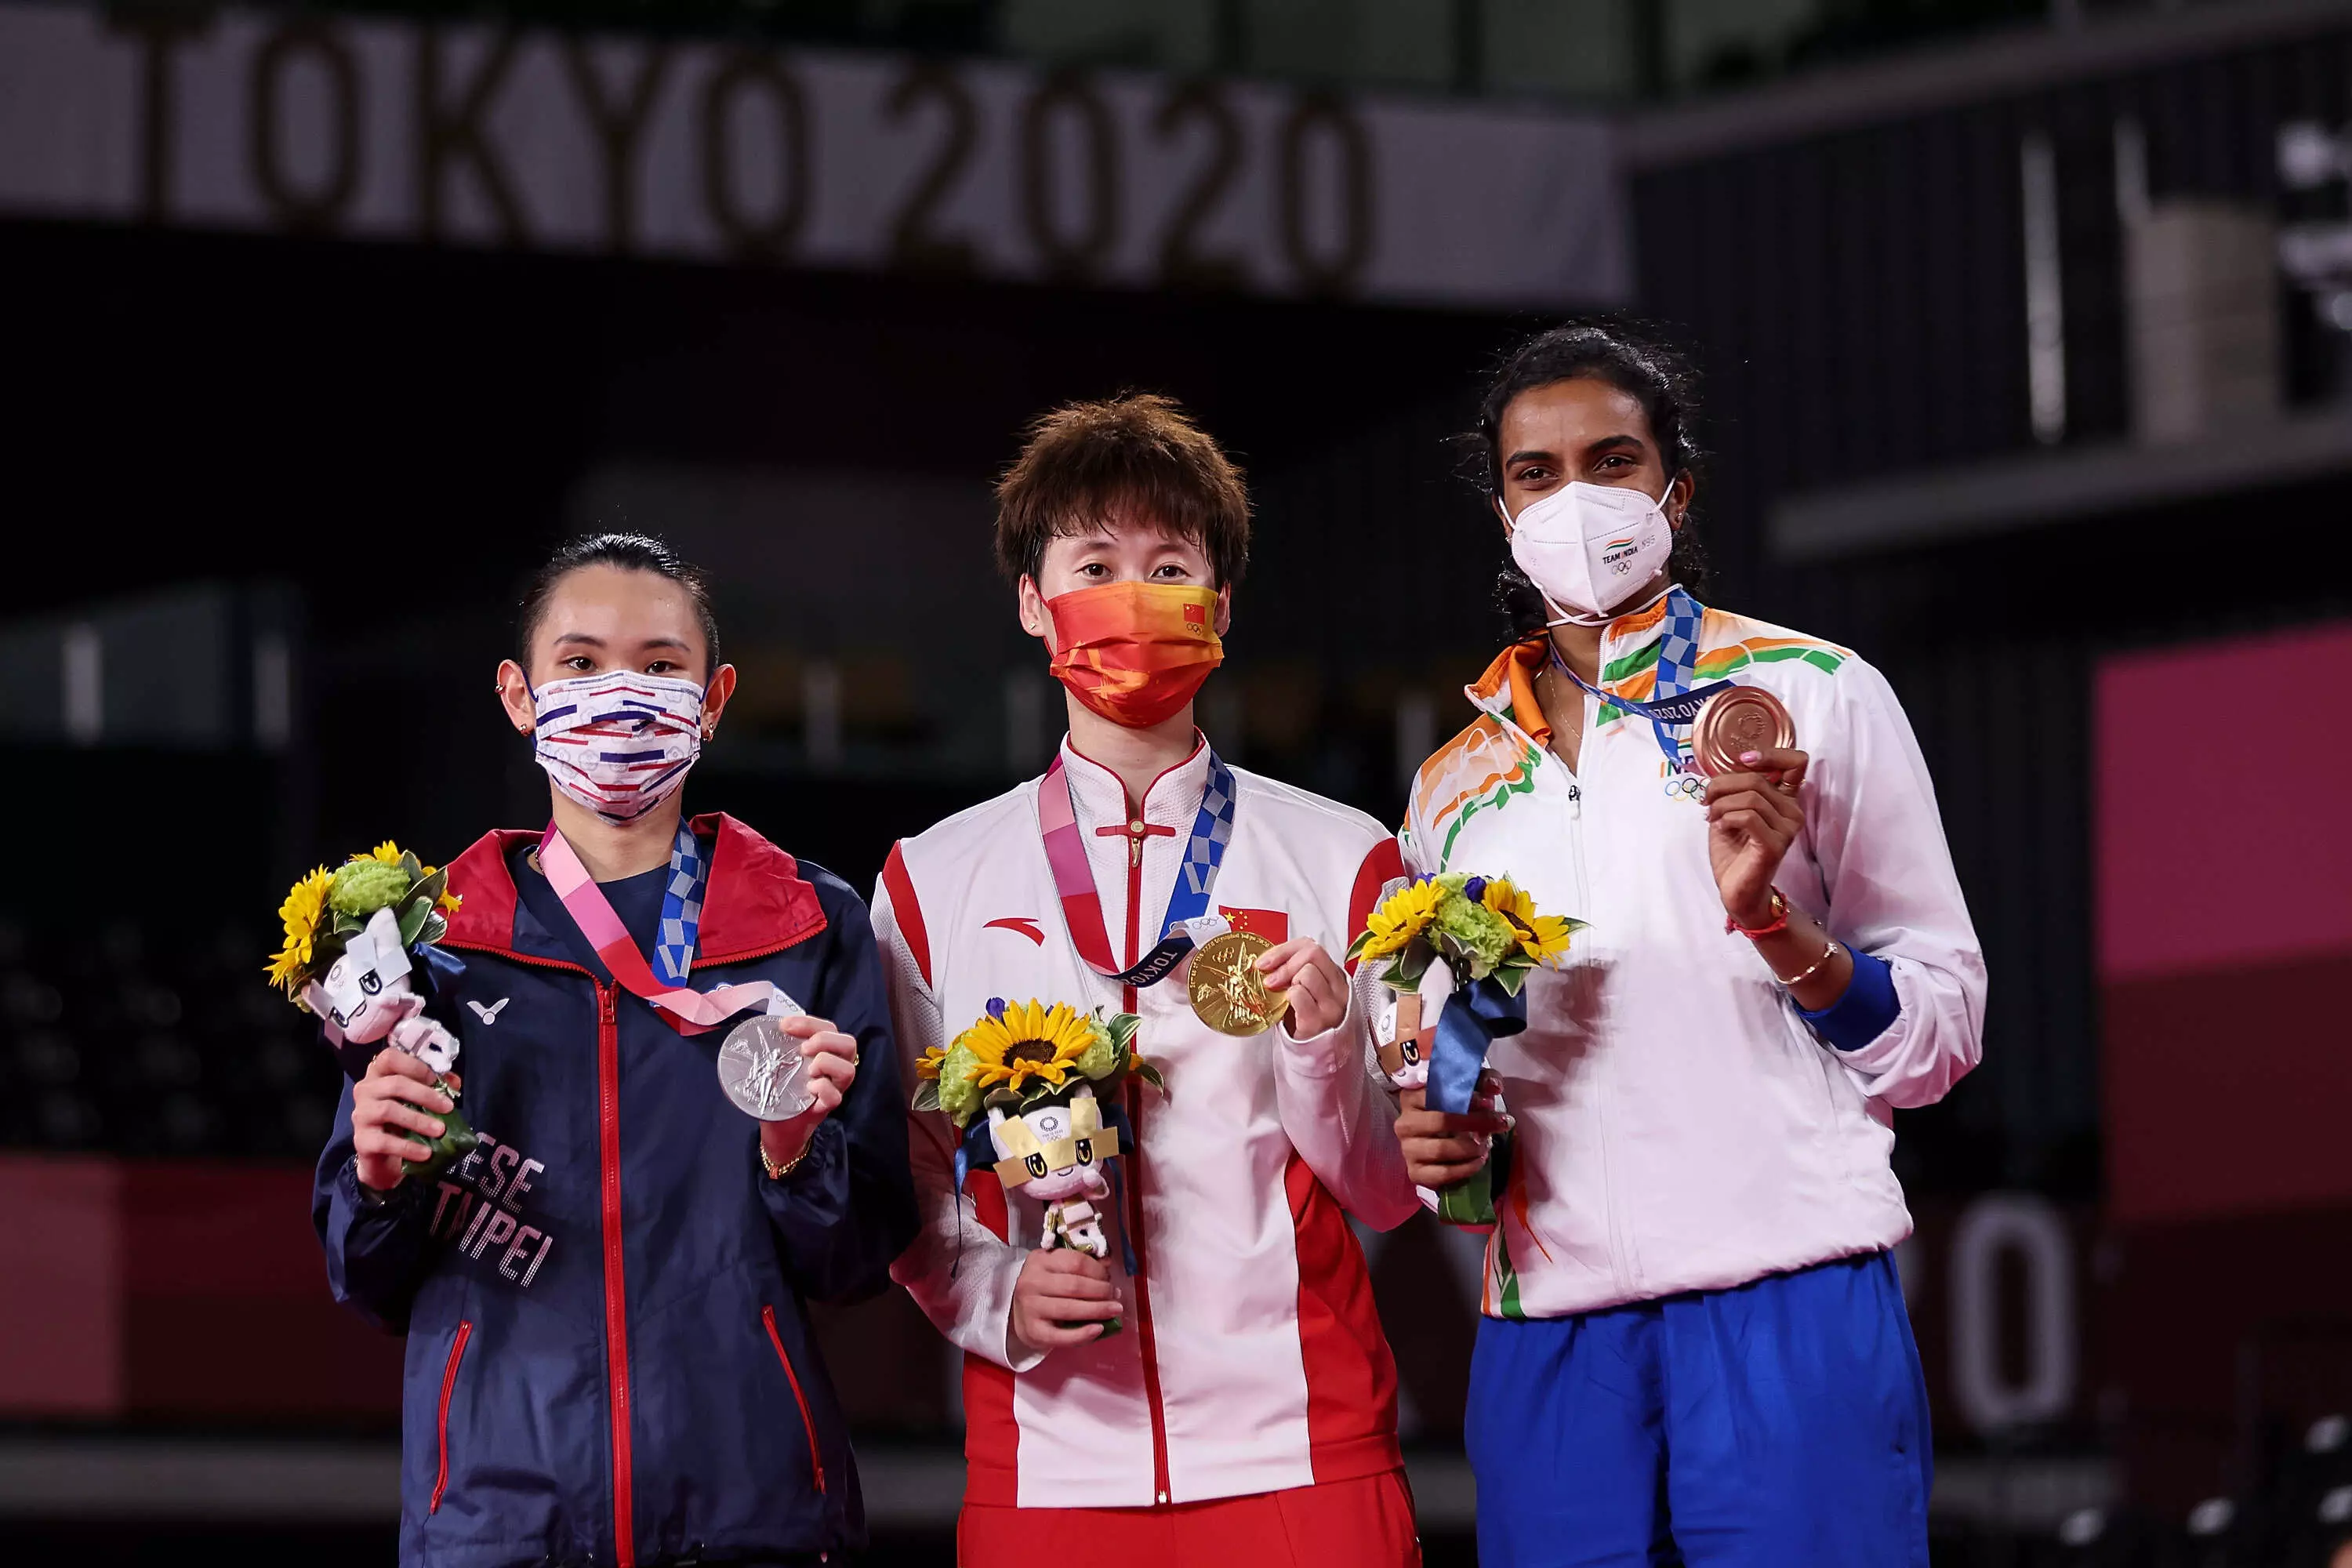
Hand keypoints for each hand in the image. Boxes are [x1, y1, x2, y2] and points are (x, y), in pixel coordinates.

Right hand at [351, 1049, 458, 1190]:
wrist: (385, 1159)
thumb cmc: (404, 1121)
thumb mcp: (421, 1101)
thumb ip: (437, 1087)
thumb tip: (454, 1081)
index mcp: (379, 1074)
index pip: (389, 1057)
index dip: (414, 1065)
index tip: (435, 1079)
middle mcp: (365, 1090)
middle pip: (395, 1084)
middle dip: (426, 1095)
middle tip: (448, 1108)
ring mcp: (361, 1115)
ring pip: (389, 1110)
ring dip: (419, 1120)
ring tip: (440, 1131)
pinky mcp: (361, 1140)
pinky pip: (384, 1141)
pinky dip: (408, 1147)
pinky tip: (425, 1153)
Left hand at [758, 1015, 859, 1173]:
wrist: (778, 1127)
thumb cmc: (781, 1091)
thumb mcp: (781, 1063)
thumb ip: (782, 1045)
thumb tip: (767, 1026)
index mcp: (825, 1052)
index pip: (829, 1028)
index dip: (809, 1022)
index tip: (785, 1025)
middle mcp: (835, 1068)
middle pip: (848, 1044)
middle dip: (825, 1039)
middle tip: (804, 1049)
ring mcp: (834, 1088)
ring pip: (848, 1069)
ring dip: (827, 1063)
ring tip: (808, 1069)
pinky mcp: (826, 1108)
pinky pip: (835, 1096)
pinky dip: (823, 1088)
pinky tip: (809, 1088)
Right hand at [1010, 1248, 1120, 1353]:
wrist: (1019, 1314)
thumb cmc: (1044, 1289)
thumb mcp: (1057, 1269)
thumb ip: (1080, 1265)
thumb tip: (1108, 1264)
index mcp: (1040, 1260)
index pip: (1075, 1261)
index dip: (1098, 1270)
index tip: (1109, 1278)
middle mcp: (1031, 1282)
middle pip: (1075, 1285)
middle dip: (1101, 1291)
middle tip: (1116, 1295)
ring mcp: (1030, 1307)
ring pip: (1070, 1308)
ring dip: (1098, 1310)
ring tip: (1115, 1310)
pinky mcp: (1033, 1331)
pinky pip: (1062, 1335)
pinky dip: (1083, 1334)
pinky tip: (1099, 1329)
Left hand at [1259, 938, 1348, 1039]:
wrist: (1314, 1057)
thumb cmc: (1305, 1021)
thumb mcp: (1306, 991)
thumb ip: (1294, 972)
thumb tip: (1266, 960)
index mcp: (1335, 977)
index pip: (1312, 946)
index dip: (1285, 949)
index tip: (1265, 961)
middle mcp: (1339, 989)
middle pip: (1313, 953)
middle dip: (1284, 962)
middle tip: (1269, 979)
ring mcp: (1331, 1006)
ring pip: (1307, 973)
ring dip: (1288, 981)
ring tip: (1284, 996)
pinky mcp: (1318, 1021)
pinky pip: (1299, 994)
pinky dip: (1288, 996)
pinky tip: (1286, 1007)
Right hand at [1393, 1070, 1509, 1188]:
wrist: (1446, 1144)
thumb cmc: (1456, 1112)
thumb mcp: (1469, 1091)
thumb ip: (1482, 1081)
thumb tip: (1494, 1085)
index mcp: (1411, 1097)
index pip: (1437, 1094)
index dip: (1466, 1098)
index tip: (1489, 1102)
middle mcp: (1404, 1123)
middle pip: (1440, 1121)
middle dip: (1475, 1122)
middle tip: (1499, 1124)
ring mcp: (1407, 1149)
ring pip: (1441, 1150)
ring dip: (1471, 1148)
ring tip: (1487, 1144)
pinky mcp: (1415, 1172)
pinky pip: (1442, 1173)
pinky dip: (1465, 1169)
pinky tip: (1479, 1161)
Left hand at [1705, 745, 1809, 927]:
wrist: (1736, 890)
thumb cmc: (1733, 851)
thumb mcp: (1731, 811)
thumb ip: (1735, 789)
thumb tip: (1721, 769)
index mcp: (1785, 800)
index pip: (1796, 762)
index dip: (1770, 754)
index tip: (1743, 760)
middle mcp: (1792, 812)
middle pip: (1757, 778)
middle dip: (1722, 785)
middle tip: (1706, 801)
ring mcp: (1787, 830)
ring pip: (1751, 797)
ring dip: (1721, 805)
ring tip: (1712, 818)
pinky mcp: (1775, 845)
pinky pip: (1748, 817)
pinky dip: (1727, 819)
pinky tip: (1720, 829)